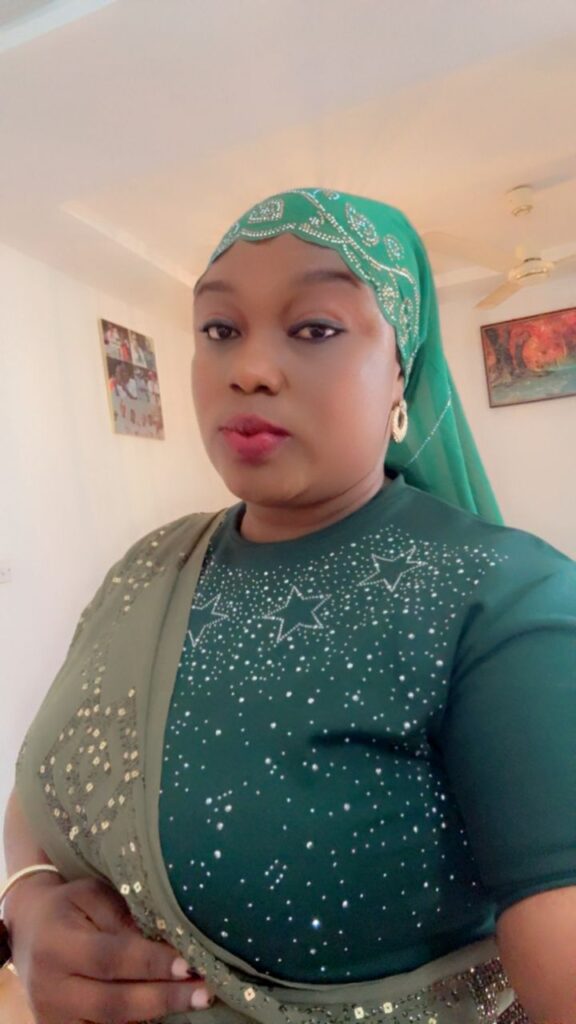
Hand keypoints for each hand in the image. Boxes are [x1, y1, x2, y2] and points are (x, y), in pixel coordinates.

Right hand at [6, 874, 213, 1022]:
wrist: (29, 931)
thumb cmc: (70, 907)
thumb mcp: (92, 896)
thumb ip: (124, 916)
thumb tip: (165, 940)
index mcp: (57, 946)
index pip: (110, 959)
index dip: (150, 963)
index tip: (188, 964)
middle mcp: (51, 990)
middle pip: (113, 1003)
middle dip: (163, 999)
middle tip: (204, 992)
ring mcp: (54, 1019)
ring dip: (157, 1016)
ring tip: (196, 1002)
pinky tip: (168, 1013)